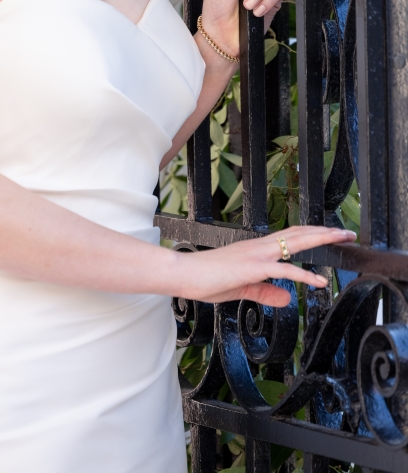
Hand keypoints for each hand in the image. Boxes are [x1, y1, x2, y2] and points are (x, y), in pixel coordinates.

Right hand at [169, 226, 355, 305]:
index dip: (312, 234)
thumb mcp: (241, 289)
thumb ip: (265, 292)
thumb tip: (287, 299)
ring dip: (321, 240)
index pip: (291, 237)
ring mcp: (257, 255)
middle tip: (347, 233)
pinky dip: (304, 275)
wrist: (184, 274)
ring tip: (341, 240)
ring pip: (296, 243)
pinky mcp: (252, 268)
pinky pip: (284, 270)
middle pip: (299, 234)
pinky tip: (319, 282)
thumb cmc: (206, 279)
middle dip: (325, 232)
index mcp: (257, 249)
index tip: (330, 235)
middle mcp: (260, 246)